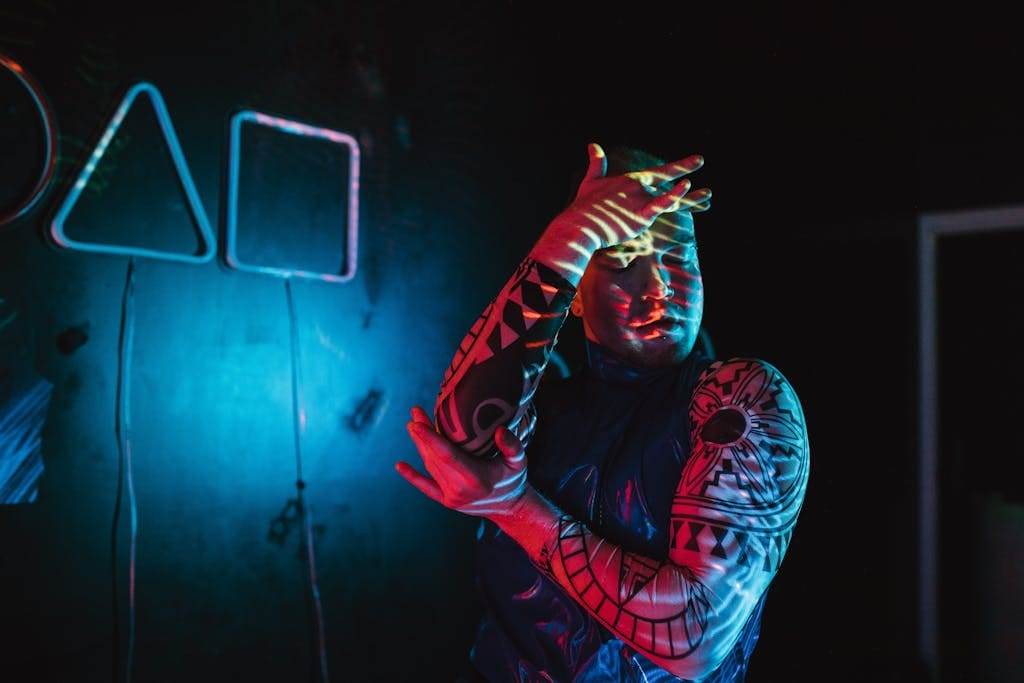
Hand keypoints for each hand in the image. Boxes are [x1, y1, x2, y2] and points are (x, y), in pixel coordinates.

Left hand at [395, 406, 527, 517]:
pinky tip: (400, 465)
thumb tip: (500, 430)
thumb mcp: (519, 462)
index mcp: (475, 477)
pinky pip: (426, 487)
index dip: (429, 438)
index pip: (447, 454)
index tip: (417, 423)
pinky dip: (412, 476)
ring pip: (430, 466)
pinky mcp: (447, 501)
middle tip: (415, 413)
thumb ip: (512, 446)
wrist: (510, 509)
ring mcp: (451, 497)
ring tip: (414, 425)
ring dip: (420, 446)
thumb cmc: (514, 479)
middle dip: (422, 435)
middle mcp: (459, 488)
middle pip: (434, 457)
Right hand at [546, 143, 710, 252]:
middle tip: (700, 159)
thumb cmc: (585, 205)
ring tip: (710, 195)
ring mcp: (642, 201)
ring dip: (692, 198)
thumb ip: (596, 163)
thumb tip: (592, 144)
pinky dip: (673, 196)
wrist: (581, 225)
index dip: (678, 167)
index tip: (696, 161)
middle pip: (667, 179)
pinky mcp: (641, 216)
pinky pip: (661, 205)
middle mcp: (639, 187)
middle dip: (684, 167)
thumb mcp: (592, 180)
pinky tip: (685, 187)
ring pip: (672, 198)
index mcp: (631, 180)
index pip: (660, 172)